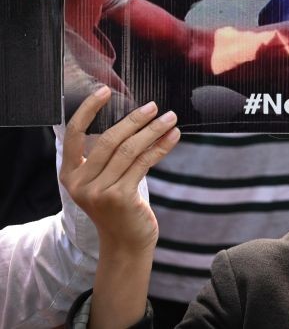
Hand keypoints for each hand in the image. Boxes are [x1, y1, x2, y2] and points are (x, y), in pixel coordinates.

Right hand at [60, 86, 180, 254]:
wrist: (126, 243)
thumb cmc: (119, 206)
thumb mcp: (106, 180)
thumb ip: (111, 156)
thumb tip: (138, 119)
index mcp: (70, 174)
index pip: (74, 134)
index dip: (88, 110)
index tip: (105, 91)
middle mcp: (80, 183)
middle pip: (109, 140)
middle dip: (135, 120)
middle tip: (155, 107)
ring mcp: (98, 191)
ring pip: (129, 150)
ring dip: (153, 131)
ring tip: (171, 119)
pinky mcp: (120, 197)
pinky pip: (143, 163)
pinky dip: (160, 147)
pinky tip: (173, 137)